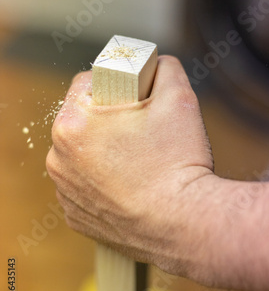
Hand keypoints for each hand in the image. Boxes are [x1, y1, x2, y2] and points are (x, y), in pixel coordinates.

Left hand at [46, 56, 214, 277]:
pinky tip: (131, 184)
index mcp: (73, 123)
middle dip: (109, 117)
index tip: (135, 95)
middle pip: (82, 119)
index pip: (86, 83)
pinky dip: (103, 181)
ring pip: (83, 153)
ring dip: (104, 149)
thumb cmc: (179, 163)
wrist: (186, 225)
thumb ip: (165, 68)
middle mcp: (59, 158)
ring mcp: (66, 191)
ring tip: (139, 159)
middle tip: (142, 127)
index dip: (115, 82)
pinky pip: (85, 185)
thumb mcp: (180, 97)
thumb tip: (158, 65)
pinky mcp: (76, 216)